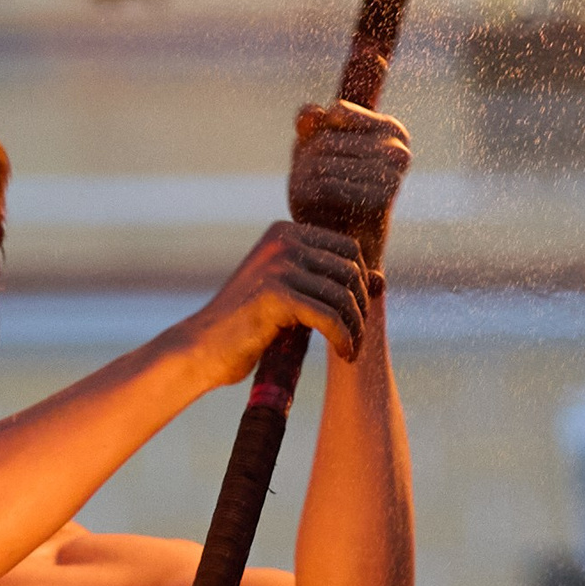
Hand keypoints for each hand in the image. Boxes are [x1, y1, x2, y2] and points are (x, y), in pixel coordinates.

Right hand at [181, 222, 375, 380]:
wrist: (202, 349)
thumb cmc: (247, 325)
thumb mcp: (290, 293)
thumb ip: (328, 281)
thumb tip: (382, 278)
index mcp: (284, 232)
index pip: (348, 250)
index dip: (360, 283)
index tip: (354, 314)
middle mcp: (282, 241)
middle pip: (349, 272)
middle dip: (360, 308)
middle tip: (355, 337)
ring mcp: (279, 265)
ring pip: (342, 297)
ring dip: (354, 328)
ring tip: (350, 350)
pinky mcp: (276, 294)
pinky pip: (329, 317)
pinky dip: (342, 338)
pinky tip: (343, 352)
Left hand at [287, 102, 410, 270]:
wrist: (341, 232)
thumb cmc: (328, 178)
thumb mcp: (315, 141)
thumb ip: (310, 120)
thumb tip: (312, 114)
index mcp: (393, 130)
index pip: (337, 112)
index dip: (318, 131)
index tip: (321, 150)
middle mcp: (399, 152)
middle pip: (328, 139)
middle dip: (308, 156)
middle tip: (306, 174)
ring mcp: (392, 176)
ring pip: (325, 160)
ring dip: (304, 173)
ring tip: (307, 185)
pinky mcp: (379, 200)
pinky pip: (328, 185)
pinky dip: (310, 192)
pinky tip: (311, 199)